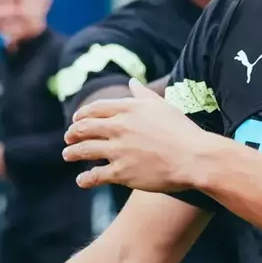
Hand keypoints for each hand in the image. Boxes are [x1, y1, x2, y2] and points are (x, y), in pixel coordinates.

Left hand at [63, 79, 209, 192]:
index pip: (96, 109)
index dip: (82, 114)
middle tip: (68, 137)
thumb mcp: (162, 105)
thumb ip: (143, 94)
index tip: (76, 119)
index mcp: (128, 108)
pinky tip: (81, 180)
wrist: (194, 157)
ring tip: (67, 155)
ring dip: (73, 152)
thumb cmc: (182, 130)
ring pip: (85, 150)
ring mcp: (119, 150)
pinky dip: (86, 179)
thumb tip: (132, 81)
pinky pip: (96, 175)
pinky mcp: (122, 172)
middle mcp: (119, 127)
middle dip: (73, 132)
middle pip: (85, 128)